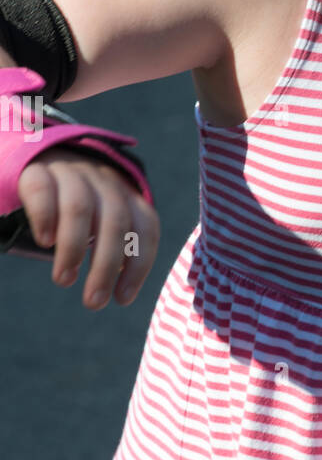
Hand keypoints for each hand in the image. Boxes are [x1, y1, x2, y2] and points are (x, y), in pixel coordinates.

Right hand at [16, 145, 159, 308]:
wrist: (44, 157)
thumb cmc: (81, 205)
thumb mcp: (105, 220)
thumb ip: (117, 247)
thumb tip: (122, 291)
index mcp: (128, 196)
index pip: (146, 228)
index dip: (138, 266)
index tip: (122, 299)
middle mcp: (104, 181)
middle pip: (114, 222)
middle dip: (105, 267)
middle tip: (93, 302)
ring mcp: (71, 172)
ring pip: (80, 207)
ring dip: (74, 249)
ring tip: (64, 280)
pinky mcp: (38, 170)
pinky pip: (43, 190)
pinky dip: (45, 218)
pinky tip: (45, 243)